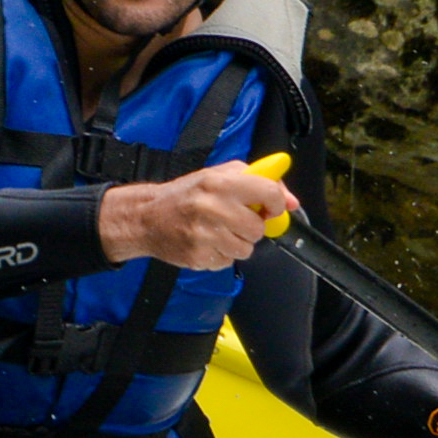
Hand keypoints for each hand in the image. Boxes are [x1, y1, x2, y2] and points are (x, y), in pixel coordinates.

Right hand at [95, 161, 288, 272]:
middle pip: (258, 228)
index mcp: (219, 183)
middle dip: (252, 227)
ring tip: (218, 231)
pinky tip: (206, 242)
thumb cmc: (185, 195)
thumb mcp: (218, 175)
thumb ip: (257, 181)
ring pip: (246, 249)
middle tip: (238, 220)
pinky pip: (227, 261)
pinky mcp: (198, 256)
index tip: (271, 207)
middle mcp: (212, 207)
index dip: (276, 203)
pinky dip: (221, 254)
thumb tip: (290, 202)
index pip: (268, 193)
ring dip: (237, 243)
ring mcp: (204, 235)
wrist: (146, 217)